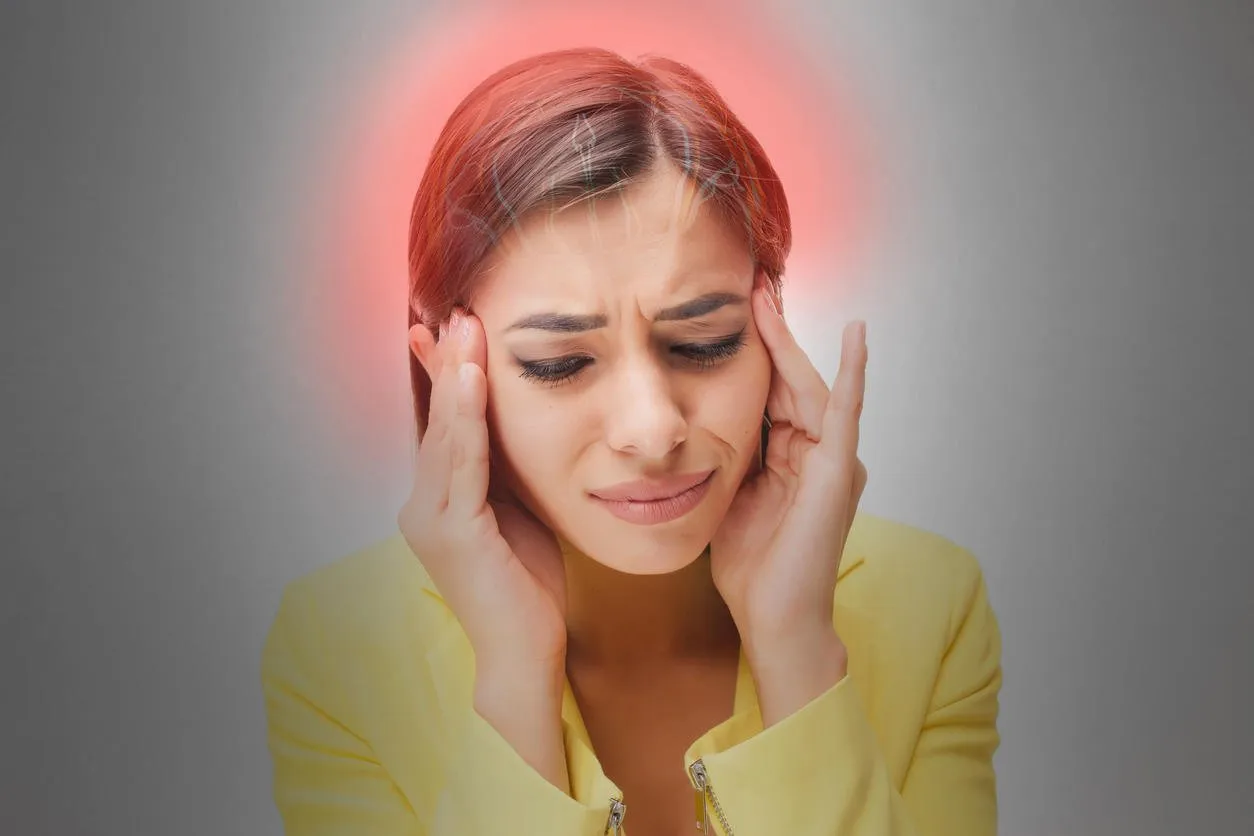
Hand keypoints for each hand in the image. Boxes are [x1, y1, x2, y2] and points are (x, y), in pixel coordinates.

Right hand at [399, 307, 567, 672]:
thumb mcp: (517, 512)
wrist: (526, 655)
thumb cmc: (525, 588)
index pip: (444, 426)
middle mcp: (423, 505)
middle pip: (439, 420)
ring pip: (446, 433)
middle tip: (460, 310)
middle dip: (449, 362)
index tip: (453, 328)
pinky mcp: (452, 533)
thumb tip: (516, 424)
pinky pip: (461, 463)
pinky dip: (465, 417)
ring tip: (466, 327)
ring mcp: (431, 519)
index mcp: (440, 501)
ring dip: (457, 376)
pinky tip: (472, 380)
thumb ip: (506, 472)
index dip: (446, 376)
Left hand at [709, 279, 867, 655]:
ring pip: (810, 387)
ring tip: (768, 299)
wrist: (773, 618)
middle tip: (750, 287)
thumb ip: (723, 456)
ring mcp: (832, 459)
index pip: (769, 393)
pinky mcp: (839, 470)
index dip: (753, 354)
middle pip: (790, 382)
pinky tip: (855, 334)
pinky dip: (852, 372)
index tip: (732, 311)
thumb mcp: (725, 495)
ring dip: (789, 343)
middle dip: (770, 335)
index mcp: (790, 457)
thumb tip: (692, 422)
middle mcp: (817, 452)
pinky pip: (846, 412)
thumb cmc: (751, 568)